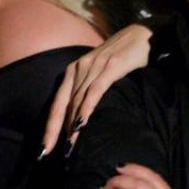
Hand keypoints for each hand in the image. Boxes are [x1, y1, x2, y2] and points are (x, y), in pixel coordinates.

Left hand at [42, 23, 152, 155]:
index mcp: (74, 70)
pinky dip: (87, 109)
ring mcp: (94, 66)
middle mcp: (79, 68)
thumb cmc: (123, 56)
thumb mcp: (101, 73)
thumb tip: (84, 117)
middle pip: (63, 105)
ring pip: (77, 101)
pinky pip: (95, 92)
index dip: (50, 126)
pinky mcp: (110, 66)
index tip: (44, 147)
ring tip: (69, 147)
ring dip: (72, 126)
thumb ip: (91, 89)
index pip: (58, 103)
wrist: (144, 35)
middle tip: (50, 153)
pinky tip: (82, 124)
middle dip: (55, 131)